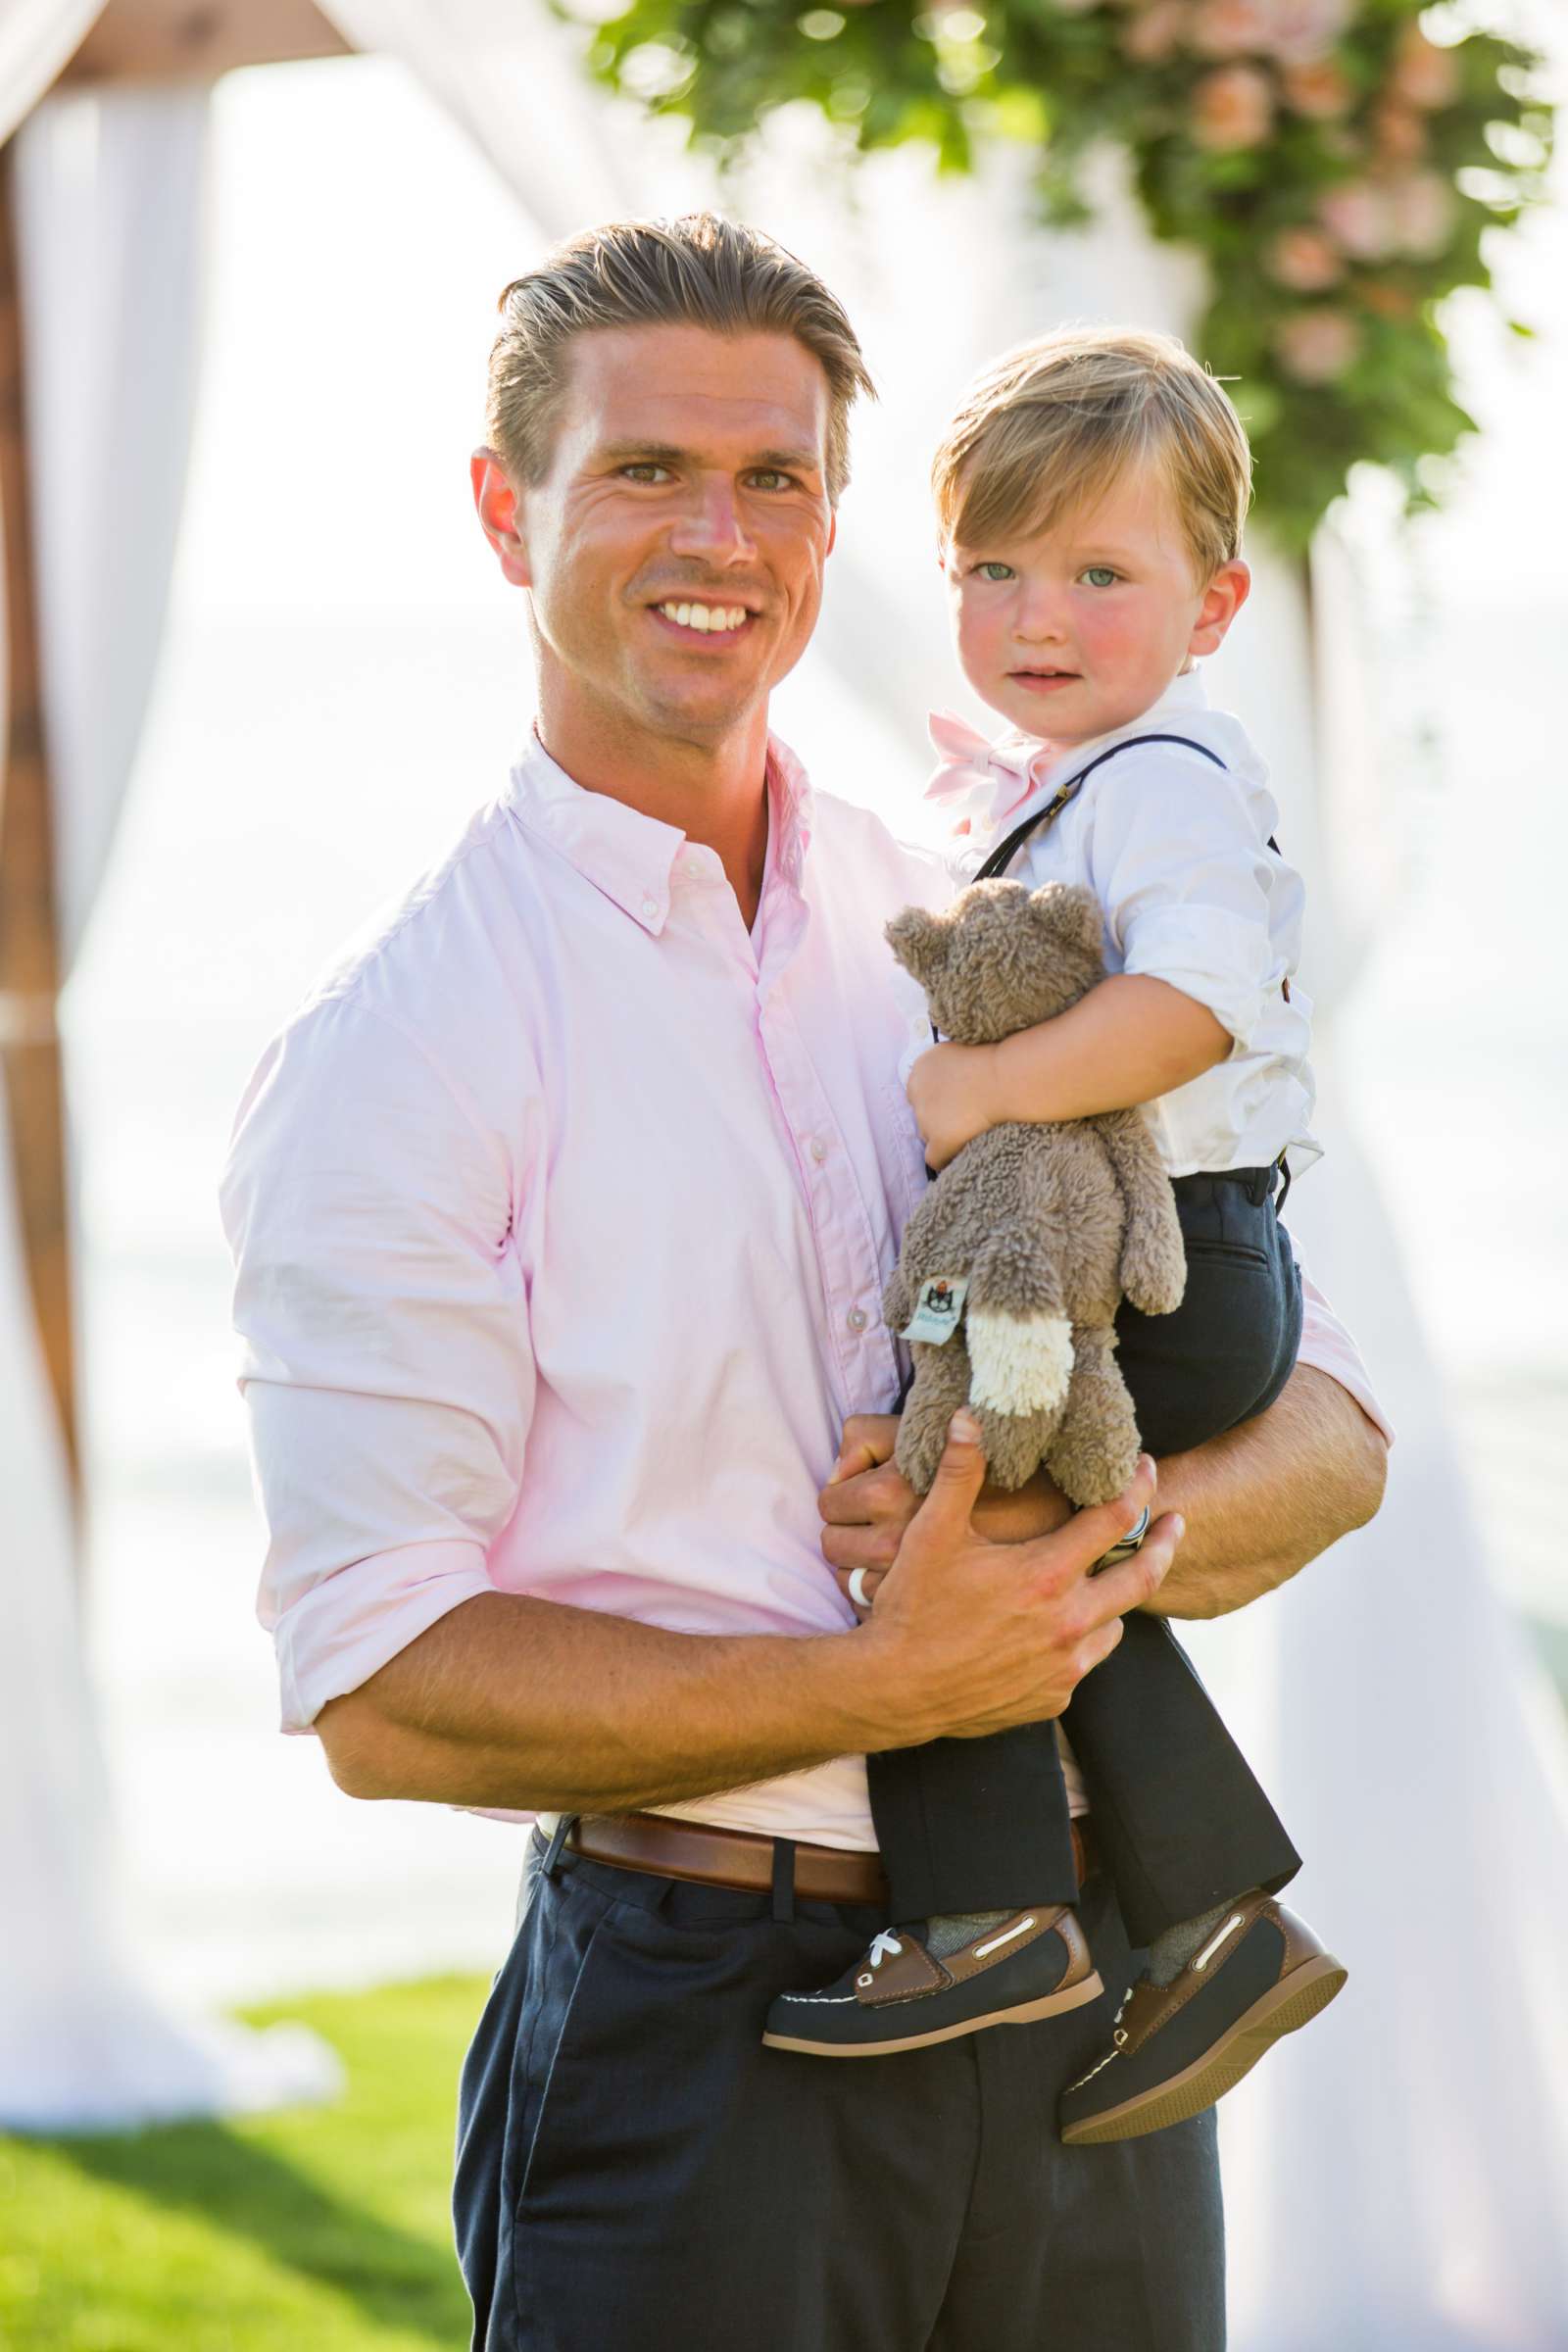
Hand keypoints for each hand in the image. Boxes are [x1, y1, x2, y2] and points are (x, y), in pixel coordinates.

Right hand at [852, 1413, 1182, 1742]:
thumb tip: (969, 1417)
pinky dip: (1079, 1642)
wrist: (895, 1690)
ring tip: (1104, 1581)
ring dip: (1114, 1599)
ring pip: (1115, 1625)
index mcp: (1045, 1576)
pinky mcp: (1054, 1699)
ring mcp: (1064, 1666)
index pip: (1115, 1520)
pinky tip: (1055, 1631)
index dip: (1137, 1487)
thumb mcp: (932, 1534)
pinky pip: (1083, 1662)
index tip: (1147, 1468)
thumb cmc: (912, 1607)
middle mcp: (1068, 1623)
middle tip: (1176, 1522)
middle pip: (1142, 1576)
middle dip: (1164, 1544)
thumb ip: (958, 1474)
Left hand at [905, 1040, 997, 1172]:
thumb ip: (946, 1066)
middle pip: (921, 1112)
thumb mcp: (958, 1051)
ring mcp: (925, 1118)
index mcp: (921, 1067)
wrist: (1002, 1079)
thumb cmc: (990, 1060)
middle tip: (961, 1117)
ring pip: (926, 1134)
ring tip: (965, 1133)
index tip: (953, 1102)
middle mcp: (916, 1092)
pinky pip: (934, 1157)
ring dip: (941, 1134)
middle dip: (937, 1116)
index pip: (919, 1090)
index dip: (937, 1098)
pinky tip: (957, 1154)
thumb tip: (950, 1077)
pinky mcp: (938, 1139)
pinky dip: (944, 1158)